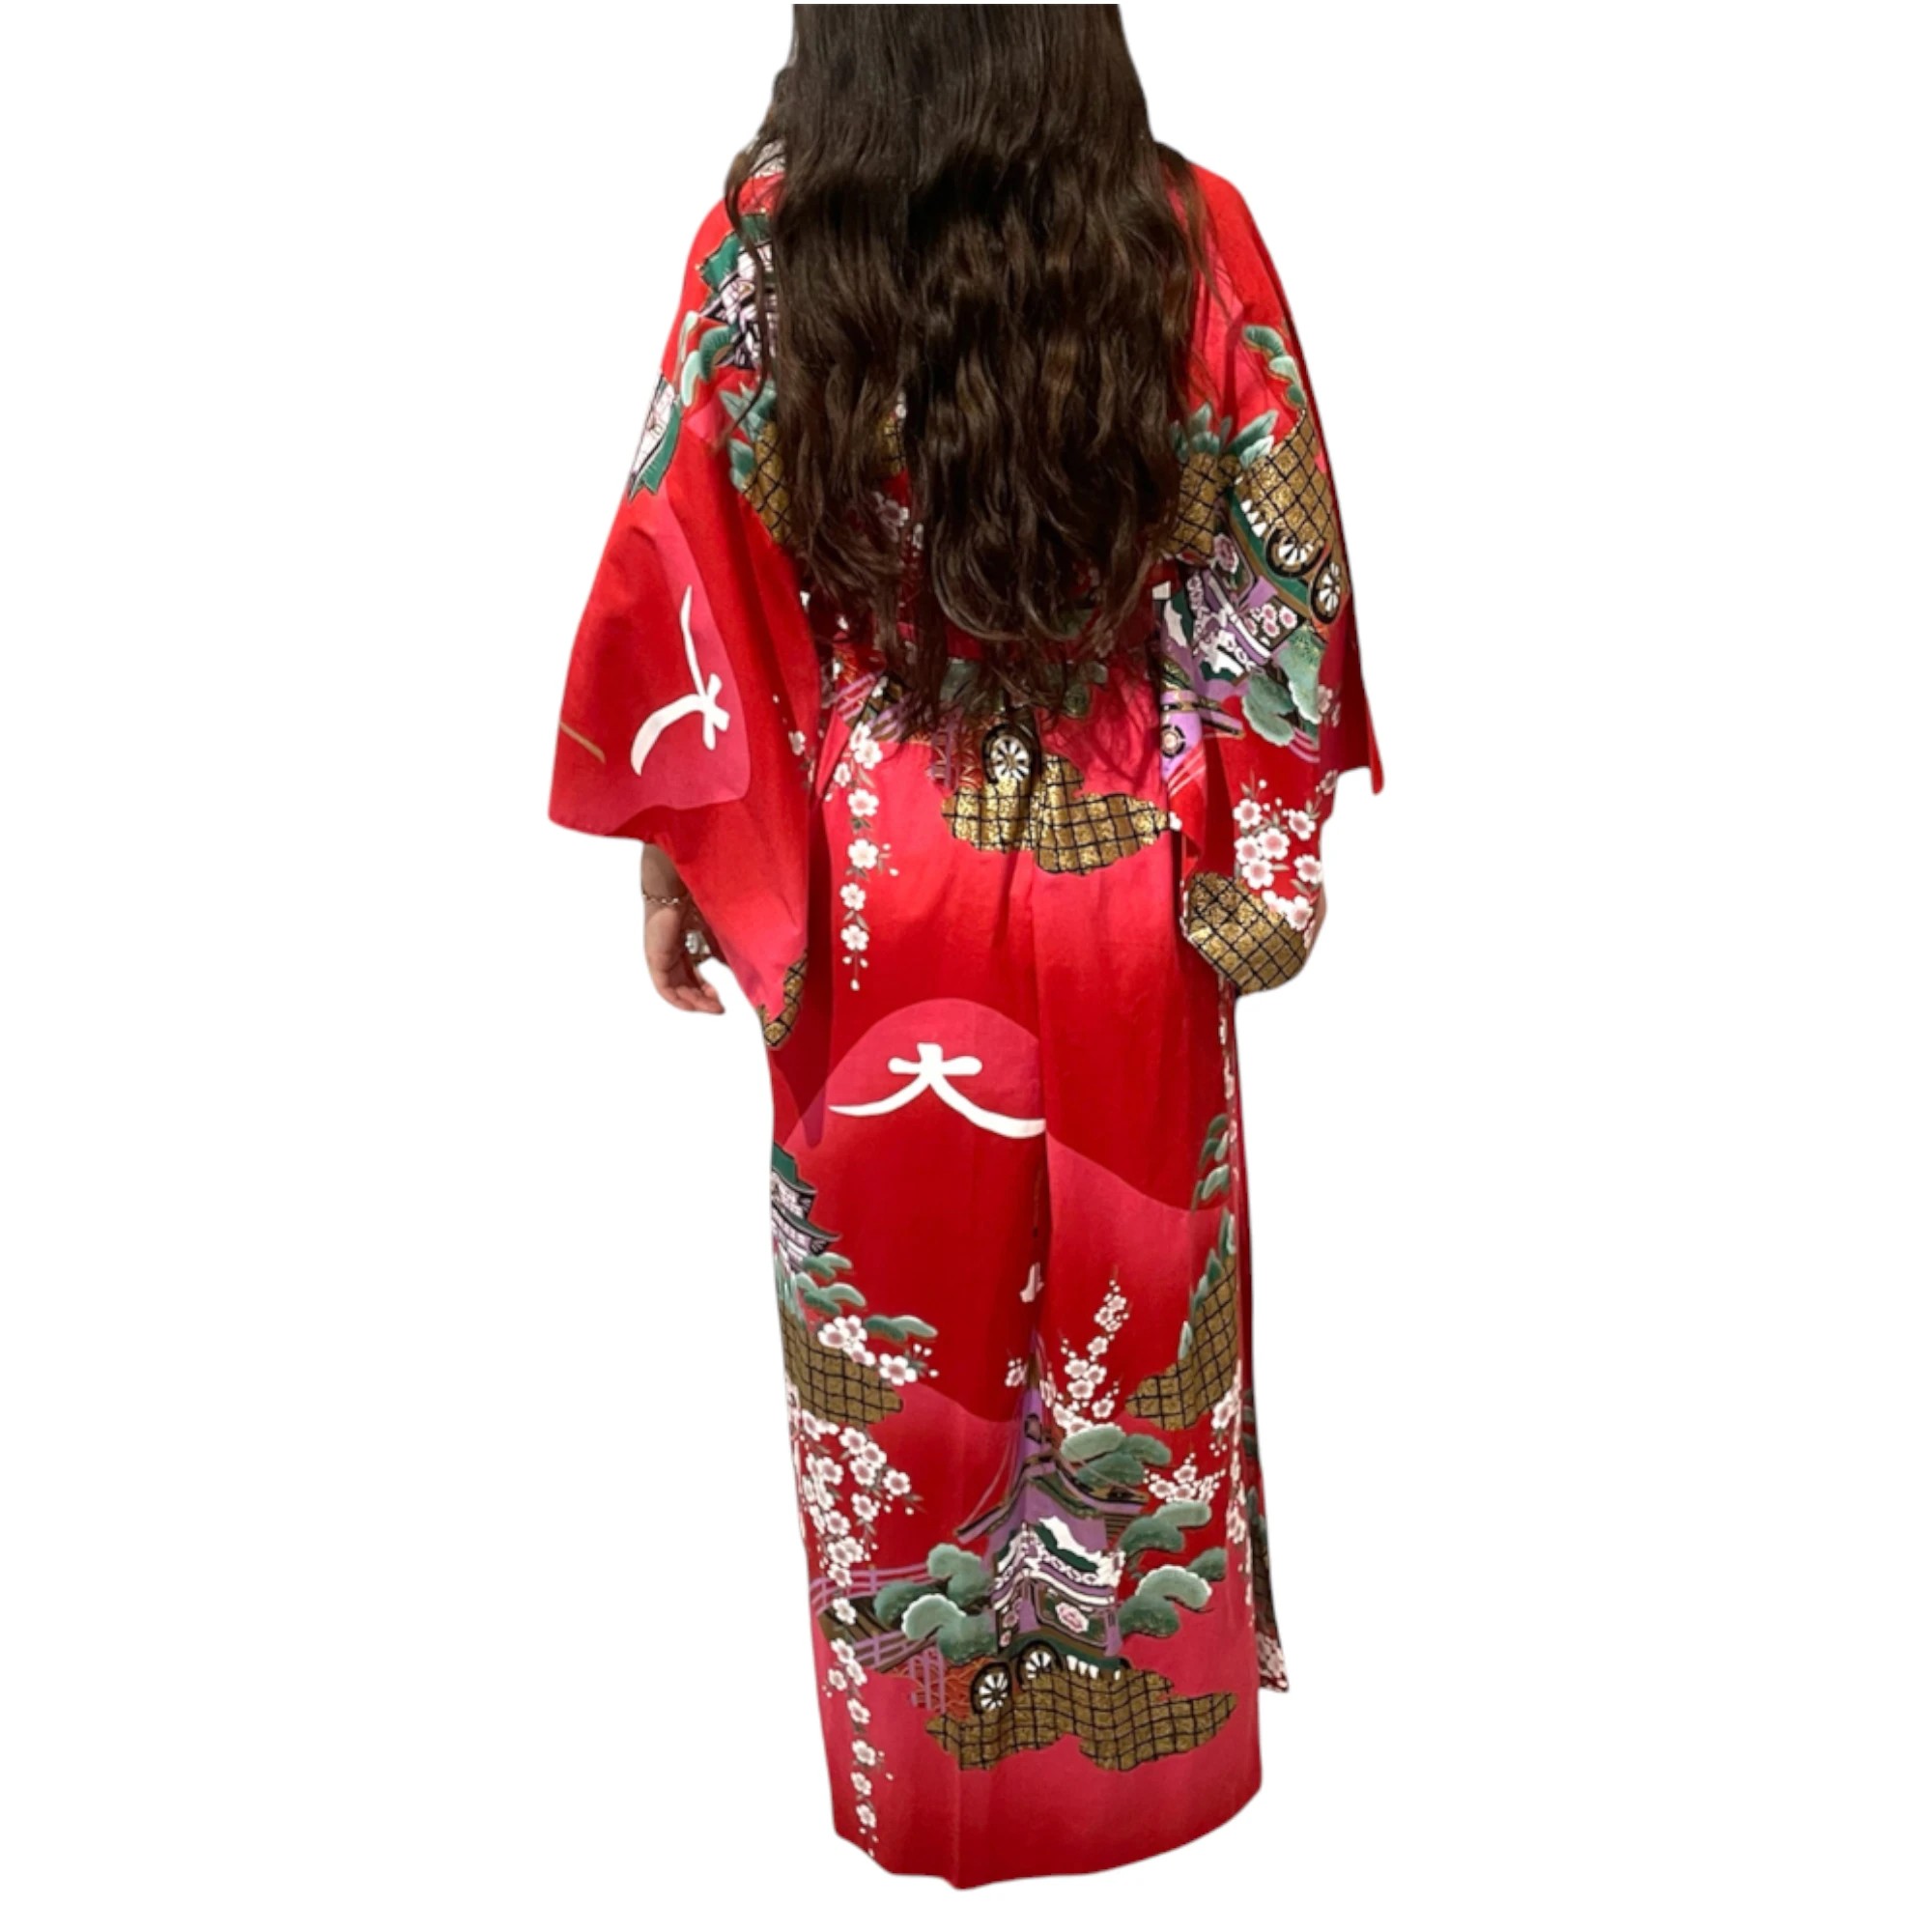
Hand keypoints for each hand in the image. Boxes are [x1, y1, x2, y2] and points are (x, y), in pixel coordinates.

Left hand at [640, 845, 723, 1016]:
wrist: (684, 878)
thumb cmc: (701, 894)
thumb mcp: (719, 929)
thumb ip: (725, 950)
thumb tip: (740, 972)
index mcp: (683, 939)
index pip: (692, 971)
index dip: (706, 989)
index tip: (721, 1001)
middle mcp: (670, 948)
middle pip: (684, 982)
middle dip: (702, 999)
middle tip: (719, 1008)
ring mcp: (661, 952)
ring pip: (674, 987)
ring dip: (693, 1002)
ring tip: (713, 1008)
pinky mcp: (655, 955)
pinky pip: (663, 986)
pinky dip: (679, 999)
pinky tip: (696, 1005)